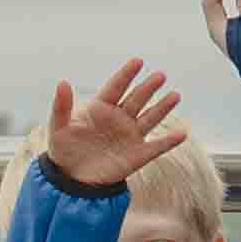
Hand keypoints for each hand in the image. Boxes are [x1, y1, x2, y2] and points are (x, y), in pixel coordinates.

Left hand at [40, 59, 189, 195]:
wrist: (72, 179)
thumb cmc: (64, 149)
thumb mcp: (58, 127)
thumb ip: (61, 106)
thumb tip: (62, 82)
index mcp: (100, 108)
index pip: (116, 86)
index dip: (126, 74)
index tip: (137, 61)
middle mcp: (119, 118)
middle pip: (137, 99)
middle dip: (148, 87)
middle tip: (160, 75)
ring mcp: (130, 135)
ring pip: (150, 118)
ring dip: (163, 107)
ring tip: (175, 95)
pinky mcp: (138, 154)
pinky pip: (157, 146)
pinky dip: (170, 141)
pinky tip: (182, 133)